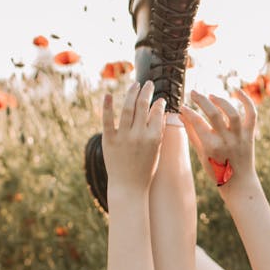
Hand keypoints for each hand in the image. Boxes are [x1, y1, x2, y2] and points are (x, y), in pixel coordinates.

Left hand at [102, 80, 165, 196]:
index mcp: (153, 138)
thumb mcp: (156, 150)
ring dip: (131, 93)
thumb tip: (161, 111)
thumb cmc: (144, 169)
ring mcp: (123, 137)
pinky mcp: (109, 140)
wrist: (128, 186)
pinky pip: (107, 120)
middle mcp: (139, 135)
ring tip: (135, 85)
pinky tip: (109, 94)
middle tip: (148, 83)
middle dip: (146, 91)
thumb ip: (158, 131)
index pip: (157, 113)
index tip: (159, 98)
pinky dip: (108, 106)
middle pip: (143, 106)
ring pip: (127, 109)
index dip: (158, 102)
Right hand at [180, 88, 256, 191]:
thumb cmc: (216, 170)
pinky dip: (247, 101)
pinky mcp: (250, 135)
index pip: (197, 122)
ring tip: (211, 96)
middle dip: (200, 100)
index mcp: (211, 146)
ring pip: (232, 112)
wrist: (239, 183)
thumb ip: (191, 133)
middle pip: (213, 113)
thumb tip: (181, 115)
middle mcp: (226, 140)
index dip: (188, 112)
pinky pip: (252, 114)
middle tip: (193, 92)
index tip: (182, 107)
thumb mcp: (201, 153)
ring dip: (221, 100)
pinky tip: (237, 91)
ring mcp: (240, 137)